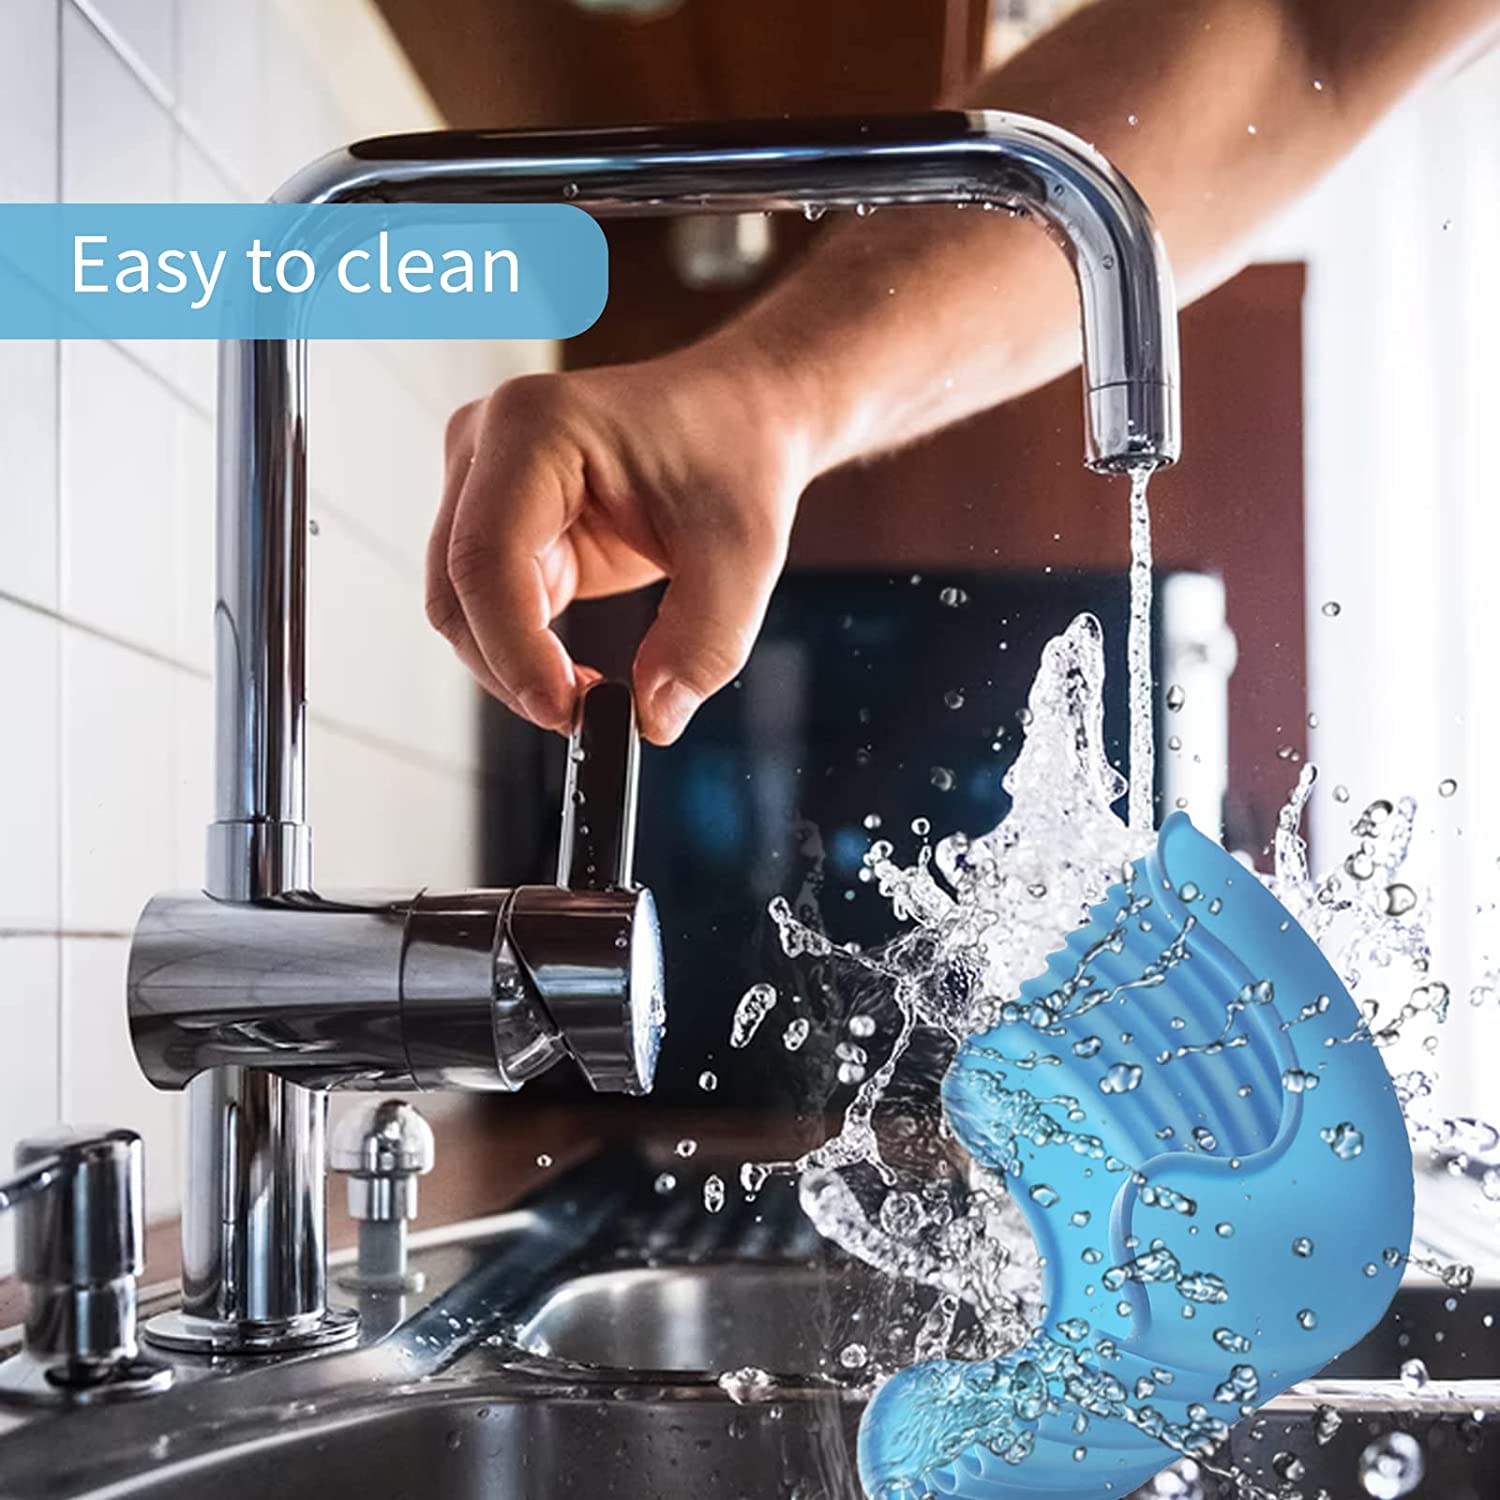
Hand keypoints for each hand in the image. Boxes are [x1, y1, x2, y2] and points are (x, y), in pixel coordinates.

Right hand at [427, 349, 816, 744]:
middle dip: (511, 668)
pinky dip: (526, 654)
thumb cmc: (737, 453)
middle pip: (457, 589)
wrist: (741, 418)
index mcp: (535, 426)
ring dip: (515, 667)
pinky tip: (579, 674)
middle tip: (584, 718)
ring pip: (463, 608)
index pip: (487, 556)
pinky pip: (491, 610)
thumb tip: (653, 718)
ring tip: (593, 695)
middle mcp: (488, 446)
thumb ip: (704, 641)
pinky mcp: (502, 524)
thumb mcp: (743, 552)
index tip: (566, 709)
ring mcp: (484, 484)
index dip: (513, 647)